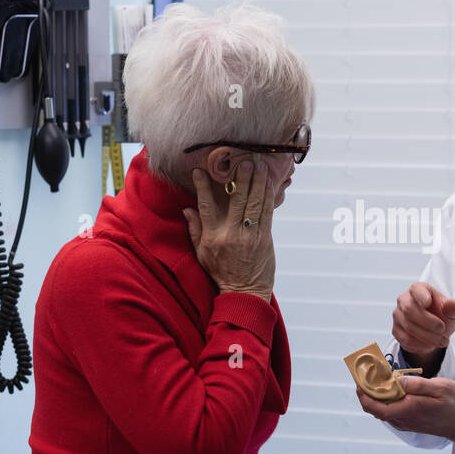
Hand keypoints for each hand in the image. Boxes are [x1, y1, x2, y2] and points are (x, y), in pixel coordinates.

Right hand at [182, 157, 275, 299]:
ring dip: (257, 181)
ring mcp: (250, 235)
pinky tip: (268, 182)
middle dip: (240, 178)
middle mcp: (231, 234)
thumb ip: (195, 230)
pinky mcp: (264, 238)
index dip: (203, 188)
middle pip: (236, 200)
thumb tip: (186, 209)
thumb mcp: (202, 254)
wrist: (244, 293)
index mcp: (213, 237)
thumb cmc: (221, 273)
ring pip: (254, 203)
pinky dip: (268, 195)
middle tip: (242, 160)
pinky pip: (267, 212)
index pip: (206, 207)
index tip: (199, 171)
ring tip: (258, 164)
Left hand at [356, 373, 454, 447]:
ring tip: (376, 378)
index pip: (376, 407)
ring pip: (381, 410)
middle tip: (365, 374)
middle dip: (366, 392)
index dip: (363, 394)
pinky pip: (390, 411)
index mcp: (408, 410)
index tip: (359, 380)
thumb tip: (396, 379)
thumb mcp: (439, 388)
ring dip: (375, 396)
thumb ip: (417, 384)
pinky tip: (390, 388)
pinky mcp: (409, 422)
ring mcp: (405, 422)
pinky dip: (384, 400)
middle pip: (374, 409)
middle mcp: (403, 419)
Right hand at [392, 282, 454, 358]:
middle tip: (442, 329)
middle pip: (409, 310)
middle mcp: (405, 300)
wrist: (434, 332)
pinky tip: (431, 344)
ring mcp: (398, 315)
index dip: (420, 295)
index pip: (416, 289)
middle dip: (428, 322)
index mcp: (419, 289)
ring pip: (409, 327)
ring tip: (442, 340)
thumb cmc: (441, 316)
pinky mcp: (396, 330)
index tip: (427, 303)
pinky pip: (406, 339)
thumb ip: (452, 308)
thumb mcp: (450, 312)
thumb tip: (454, 304)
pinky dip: (421, 344)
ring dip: (428, 337)